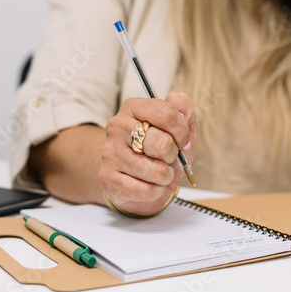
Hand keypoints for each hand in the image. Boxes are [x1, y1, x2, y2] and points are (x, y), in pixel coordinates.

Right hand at [99, 90, 196, 215]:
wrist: (139, 183)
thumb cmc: (161, 153)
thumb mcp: (179, 130)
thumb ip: (183, 110)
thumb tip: (179, 100)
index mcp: (134, 108)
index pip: (165, 112)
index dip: (182, 131)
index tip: (183, 141)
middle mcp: (117, 126)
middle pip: (162, 143)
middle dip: (173, 155)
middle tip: (168, 157)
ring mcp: (109, 152)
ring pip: (156, 170)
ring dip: (166, 176)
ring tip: (159, 172)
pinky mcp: (107, 178)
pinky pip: (145, 190)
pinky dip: (155, 191)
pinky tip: (149, 185)